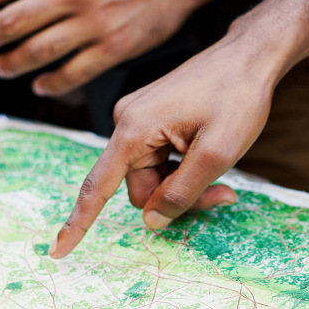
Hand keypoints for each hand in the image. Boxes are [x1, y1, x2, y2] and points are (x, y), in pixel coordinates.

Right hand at [48, 37, 282, 258]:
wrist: (249, 57)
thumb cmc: (237, 98)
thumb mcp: (216, 155)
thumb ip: (182, 194)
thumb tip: (151, 222)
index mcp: (134, 129)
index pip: (97, 187)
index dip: (78, 223)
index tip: (58, 252)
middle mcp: (127, 122)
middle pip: (139, 187)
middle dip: (175, 198)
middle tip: (222, 193)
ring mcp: (138, 119)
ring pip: (152, 177)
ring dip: (182, 184)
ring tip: (222, 174)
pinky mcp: (151, 118)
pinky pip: (159, 160)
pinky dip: (182, 168)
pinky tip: (207, 154)